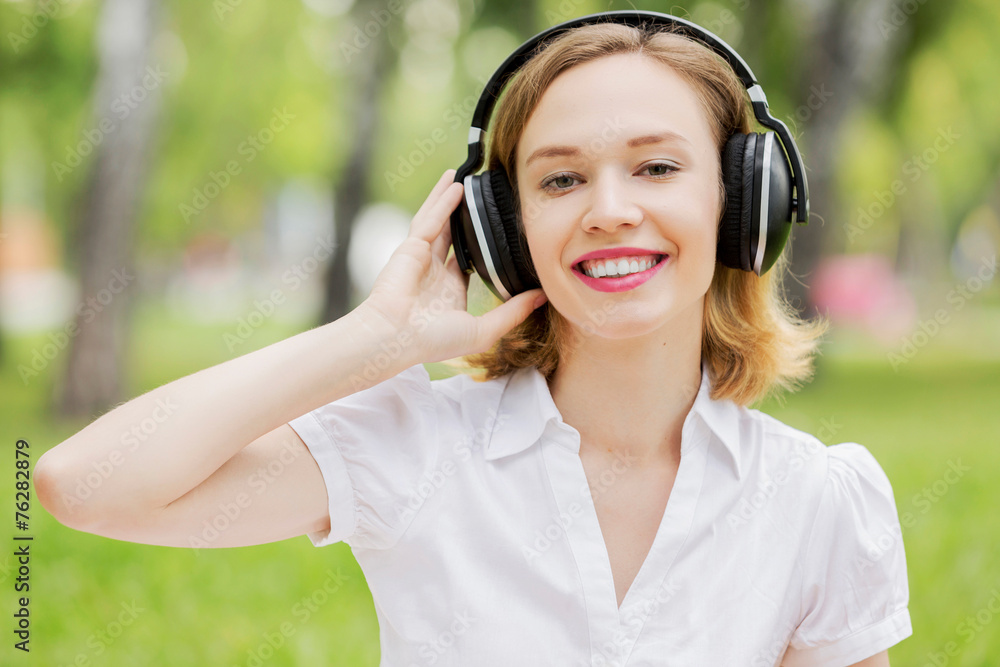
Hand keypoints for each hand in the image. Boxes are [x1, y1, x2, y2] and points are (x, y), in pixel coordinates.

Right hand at [361, 168, 546, 364]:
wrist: (396, 337)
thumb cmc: (433, 340)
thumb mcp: (484, 330)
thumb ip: (513, 312)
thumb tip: (543, 296)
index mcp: (450, 290)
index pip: (469, 261)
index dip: (483, 247)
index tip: (502, 232)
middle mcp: (435, 271)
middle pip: (453, 235)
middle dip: (464, 216)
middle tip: (482, 196)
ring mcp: (421, 257)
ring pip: (439, 221)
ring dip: (449, 199)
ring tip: (464, 176)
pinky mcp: (410, 247)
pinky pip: (430, 220)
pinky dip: (442, 202)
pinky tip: (455, 185)